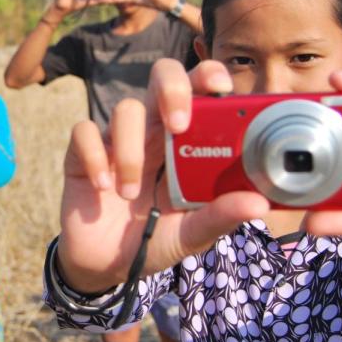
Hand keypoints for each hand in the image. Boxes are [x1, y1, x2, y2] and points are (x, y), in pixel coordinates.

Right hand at [57, 59, 270, 292]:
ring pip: (125, 110)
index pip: (200, 89)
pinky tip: (103, 187)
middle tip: (178, 125)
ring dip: (130, 152)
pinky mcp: (83, 152)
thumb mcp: (193, 233)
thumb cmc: (155, 239)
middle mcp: (153, 131)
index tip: (221, 87)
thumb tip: (259, 203)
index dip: (208, 75)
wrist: (106, 266)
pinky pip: (84, 132)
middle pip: (162, 75)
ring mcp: (117, 139)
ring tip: (129, 194)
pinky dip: (95, 157)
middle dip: (172, 88)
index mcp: (185, 141)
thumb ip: (221, 216)